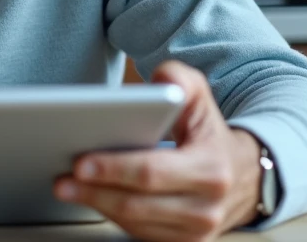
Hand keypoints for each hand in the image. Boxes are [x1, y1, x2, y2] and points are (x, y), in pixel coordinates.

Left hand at [53, 61, 262, 241]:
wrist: (244, 177)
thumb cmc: (209, 133)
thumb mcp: (200, 97)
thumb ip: (180, 80)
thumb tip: (162, 80)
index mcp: (210, 171)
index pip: (152, 173)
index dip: (113, 169)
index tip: (80, 162)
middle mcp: (206, 208)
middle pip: (137, 204)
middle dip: (94, 191)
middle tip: (62, 179)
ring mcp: (195, 232)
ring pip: (135, 223)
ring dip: (97, 205)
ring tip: (67, 187)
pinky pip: (140, 234)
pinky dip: (111, 216)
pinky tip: (91, 199)